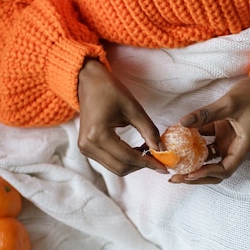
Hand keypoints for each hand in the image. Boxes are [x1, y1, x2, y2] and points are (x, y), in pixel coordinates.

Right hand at [77, 58, 166, 175]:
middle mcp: (88, 145)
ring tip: (147, 151)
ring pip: (115, 167)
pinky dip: (124, 160)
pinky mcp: (86, 148)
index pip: (127, 157)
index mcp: (97, 134)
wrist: (89, 82)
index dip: (147, 162)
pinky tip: (136, 150)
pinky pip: (109, 161)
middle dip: (141, 165)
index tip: (163, 166)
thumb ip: (149, 131)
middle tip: (158, 158)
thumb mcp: (133, 109)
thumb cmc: (110, 91)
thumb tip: (162, 150)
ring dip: (133, 163)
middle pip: (120, 168)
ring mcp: (85, 148)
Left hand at [170, 65, 249, 183]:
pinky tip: (179, 140)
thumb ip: (206, 114)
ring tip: (174, 164)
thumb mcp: (229, 103)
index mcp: (244, 147)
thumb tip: (181, 123)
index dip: (206, 173)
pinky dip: (194, 143)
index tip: (189, 173)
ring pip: (209, 159)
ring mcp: (229, 141)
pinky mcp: (224, 133)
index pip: (224, 169)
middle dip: (196, 176)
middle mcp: (237, 148)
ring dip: (193, 162)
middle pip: (216, 171)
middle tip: (176, 177)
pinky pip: (207, 143)